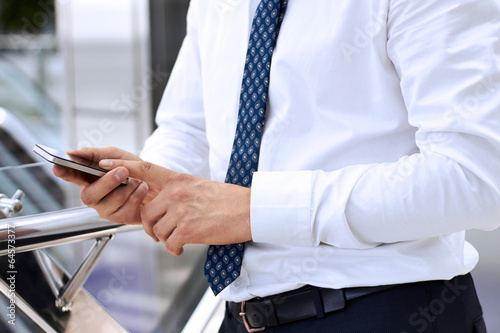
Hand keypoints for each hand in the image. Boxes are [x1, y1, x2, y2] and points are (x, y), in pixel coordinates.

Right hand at [53, 147, 148, 224]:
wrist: (156, 182)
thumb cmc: (133, 168)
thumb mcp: (117, 155)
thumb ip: (95, 154)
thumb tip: (73, 153)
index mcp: (89, 179)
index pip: (70, 176)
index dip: (63, 173)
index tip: (58, 167)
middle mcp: (94, 197)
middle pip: (89, 196)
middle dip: (107, 182)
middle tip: (122, 171)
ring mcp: (106, 210)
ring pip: (112, 201)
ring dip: (129, 186)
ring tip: (136, 179)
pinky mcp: (121, 218)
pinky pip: (127, 208)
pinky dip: (138, 194)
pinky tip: (142, 188)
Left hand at [100, 159, 251, 255]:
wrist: (250, 210)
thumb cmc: (228, 200)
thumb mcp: (199, 187)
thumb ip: (177, 192)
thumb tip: (160, 205)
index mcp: (179, 180)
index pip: (143, 168)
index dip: (121, 165)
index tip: (104, 163)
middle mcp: (176, 193)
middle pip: (146, 212)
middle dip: (151, 226)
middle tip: (163, 232)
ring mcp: (181, 210)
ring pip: (156, 230)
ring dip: (165, 239)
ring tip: (178, 239)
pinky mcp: (187, 229)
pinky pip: (169, 243)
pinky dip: (174, 249)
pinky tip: (183, 247)